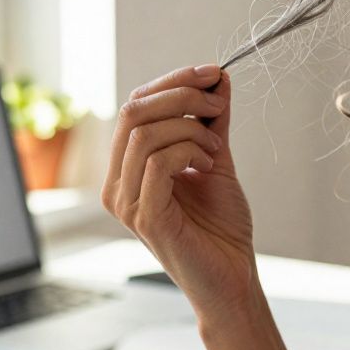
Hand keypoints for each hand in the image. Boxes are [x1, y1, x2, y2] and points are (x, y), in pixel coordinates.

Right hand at [102, 64, 255, 317]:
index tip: (212, 72)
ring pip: (144, 133)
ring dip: (190, 127)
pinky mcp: (145, 217)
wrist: (233, 277)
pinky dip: (188, 150)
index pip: (134, 105)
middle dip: (181, 95)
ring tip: (215, 147)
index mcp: (126, 168)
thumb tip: (217, 76)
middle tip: (217, 102)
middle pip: (132, 112)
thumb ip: (212, 121)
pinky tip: (208, 165)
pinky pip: (157, 162)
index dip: (172, 81)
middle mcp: (117, 184)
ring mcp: (126, 202)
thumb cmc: (220, 227)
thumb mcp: (215, 158)